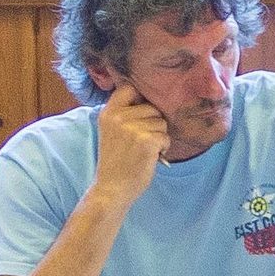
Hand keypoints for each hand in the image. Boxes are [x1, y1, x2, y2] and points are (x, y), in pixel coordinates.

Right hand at [91, 92, 168, 207]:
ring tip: (144, 148)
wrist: (112, 187)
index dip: (141, 96)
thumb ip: (124, 113)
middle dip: (154, 122)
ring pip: (161, 122)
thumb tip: (149, 97)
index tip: (143, 109)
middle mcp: (118, 117)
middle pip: (152, 107)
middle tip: (142, 139)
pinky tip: (151, 155)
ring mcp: (133, 128)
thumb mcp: (112, 130)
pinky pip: (166, 136)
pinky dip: (163, 147)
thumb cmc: (117, 160)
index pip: (129, 88)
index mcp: (108, 112)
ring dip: (159, 135)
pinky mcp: (147, 141)